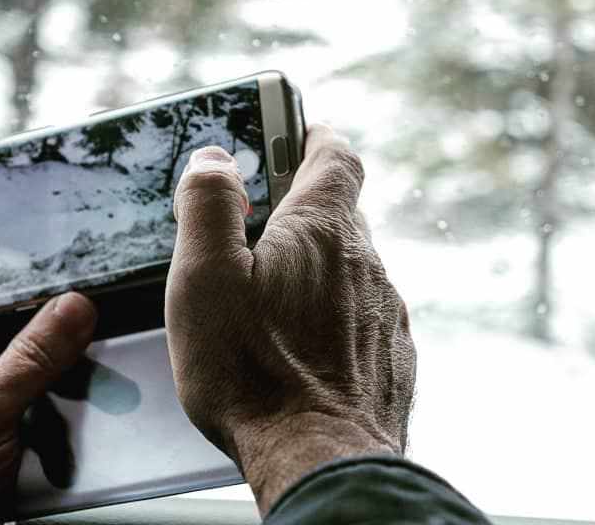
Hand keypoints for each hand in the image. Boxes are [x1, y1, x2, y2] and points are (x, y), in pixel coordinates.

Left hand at [0, 168, 96, 524]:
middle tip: (53, 208)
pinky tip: (90, 332)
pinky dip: (62, 347)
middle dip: (17, 250)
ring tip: (85, 266)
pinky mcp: (1, 402)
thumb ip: (27, 362)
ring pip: (18, 322)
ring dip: (49, 304)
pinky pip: (36, 361)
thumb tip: (75, 306)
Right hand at [165, 125, 415, 513]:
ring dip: (314, 271)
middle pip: (339, 214)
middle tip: (254, 232)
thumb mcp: (204, 277)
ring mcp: (384, 313)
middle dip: (300, 212)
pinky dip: (331, 318)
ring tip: (268, 303)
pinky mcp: (389, 357)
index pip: (336, 156)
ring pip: (349, 270)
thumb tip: (216, 159)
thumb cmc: (252, 372)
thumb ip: (209, 206)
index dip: (315, 137)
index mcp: (322, 231)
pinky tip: (298, 349)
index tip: (297, 133)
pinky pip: (359, 318)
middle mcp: (366, 263)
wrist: (318, 461)